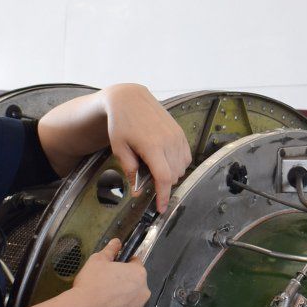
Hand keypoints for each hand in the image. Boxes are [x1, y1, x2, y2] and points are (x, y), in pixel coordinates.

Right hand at [68, 239, 149, 306]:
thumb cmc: (91, 284)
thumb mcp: (97, 260)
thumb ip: (110, 250)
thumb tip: (116, 242)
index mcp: (138, 274)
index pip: (136, 265)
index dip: (125, 265)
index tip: (115, 269)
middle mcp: (143, 293)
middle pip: (136, 286)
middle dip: (125, 285)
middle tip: (107, 286)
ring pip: (132, 303)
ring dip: (123, 302)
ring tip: (104, 302)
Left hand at [102, 85, 192, 212]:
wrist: (129, 99)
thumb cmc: (121, 122)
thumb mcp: (119, 148)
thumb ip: (130, 170)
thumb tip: (137, 191)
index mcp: (152, 146)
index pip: (164, 178)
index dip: (164, 196)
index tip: (161, 208)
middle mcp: (169, 141)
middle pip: (174, 175)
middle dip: (163, 183)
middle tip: (147, 177)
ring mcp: (177, 136)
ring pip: (182, 167)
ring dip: (171, 174)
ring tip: (155, 166)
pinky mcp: (180, 132)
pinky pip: (186, 156)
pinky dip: (178, 163)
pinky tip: (165, 159)